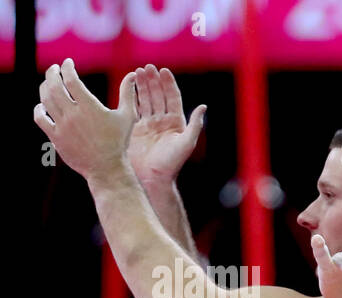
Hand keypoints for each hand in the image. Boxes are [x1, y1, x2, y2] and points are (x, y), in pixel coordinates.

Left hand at [33, 60, 135, 182]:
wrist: (107, 168)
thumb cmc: (119, 142)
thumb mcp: (127, 117)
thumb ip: (128, 94)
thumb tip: (132, 74)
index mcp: (90, 107)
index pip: (71, 79)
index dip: (67, 67)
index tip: (67, 63)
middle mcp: (73, 115)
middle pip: (54, 86)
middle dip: (52, 73)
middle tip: (54, 69)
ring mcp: (62, 126)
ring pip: (46, 100)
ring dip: (45, 87)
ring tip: (49, 83)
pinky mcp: (56, 138)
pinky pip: (40, 118)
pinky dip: (39, 109)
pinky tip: (43, 105)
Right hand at [127, 65, 205, 185]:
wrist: (153, 177)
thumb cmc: (172, 163)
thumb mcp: (187, 143)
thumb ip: (195, 124)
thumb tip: (203, 106)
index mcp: (177, 123)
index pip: (172, 98)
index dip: (168, 84)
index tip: (163, 71)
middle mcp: (163, 121)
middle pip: (158, 96)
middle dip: (154, 81)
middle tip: (147, 67)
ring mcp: (149, 124)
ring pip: (146, 100)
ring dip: (143, 86)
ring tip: (138, 72)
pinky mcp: (136, 128)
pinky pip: (134, 109)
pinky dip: (132, 97)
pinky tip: (128, 86)